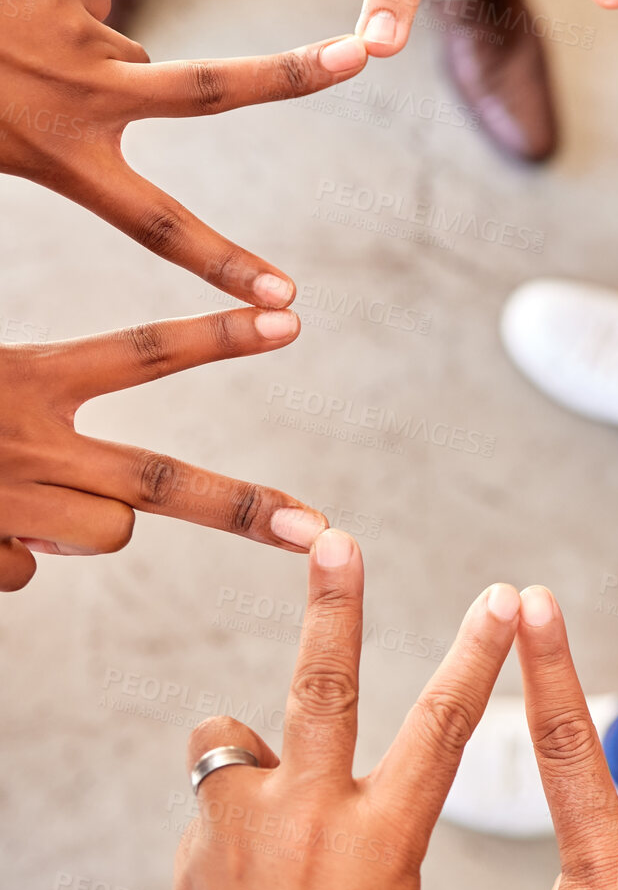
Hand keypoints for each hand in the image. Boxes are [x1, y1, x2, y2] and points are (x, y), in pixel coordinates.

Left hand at [0, 0, 366, 302]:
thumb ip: (54, 144)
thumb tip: (123, 93)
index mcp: (55, 153)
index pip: (158, 223)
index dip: (225, 265)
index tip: (284, 301)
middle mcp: (83, 93)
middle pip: (213, 87)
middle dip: (296, 73)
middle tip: (361, 55)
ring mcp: (78, 31)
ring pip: (123, 58)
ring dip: (90, 68)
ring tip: (16, 61)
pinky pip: (91, 9)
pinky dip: (63, 21)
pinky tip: (9, 18)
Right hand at [0, 307, 324, 588]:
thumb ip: (38, 407)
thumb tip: (98, 499)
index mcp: (28, 375)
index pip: (142, 354)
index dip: (220, 338)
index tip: (289, 321)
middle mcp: (25, 439)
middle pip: (158, 480)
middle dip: (241, 507)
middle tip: (313, 527)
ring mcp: (5, 500)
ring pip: (106, 532)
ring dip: (80, 526)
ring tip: (15, 498)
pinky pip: (26, 568)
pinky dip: (11, 551)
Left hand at [137, 535, 521, 889]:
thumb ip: (374, 837)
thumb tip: (335, 788)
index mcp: (383, 846)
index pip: (444, 727)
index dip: (479, 656)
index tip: (503, 599)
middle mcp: (310, 824)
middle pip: (325, 685)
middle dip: (334, 603)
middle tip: (334, 538)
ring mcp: (242, 832)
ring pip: (239, 734)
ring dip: (255, 748)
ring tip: (267, 804)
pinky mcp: (193, 850)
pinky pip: (216, 792)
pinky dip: (231, 805)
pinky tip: (236, 870)